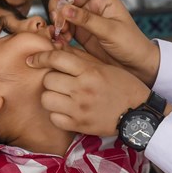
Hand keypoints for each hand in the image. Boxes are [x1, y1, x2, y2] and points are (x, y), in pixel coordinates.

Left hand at [26, 46, 152, 135]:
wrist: (138, 113)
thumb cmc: (123, 86)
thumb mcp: (104, 67)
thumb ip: (80, 57)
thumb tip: (56, 47)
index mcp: (90, 71)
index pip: (56, 58)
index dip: (41, 57)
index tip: (33, 60)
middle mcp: (82, 89)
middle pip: (48, 79)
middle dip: (51, 79)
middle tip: (59, 82)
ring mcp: (79, 109)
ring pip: (47, 99)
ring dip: (51, 96)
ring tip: (61, 97)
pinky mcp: (79, 125)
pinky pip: (54, 118)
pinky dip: (57, 114)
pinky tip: (66, 111)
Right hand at [45, 0, 159, 84]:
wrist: (137, 66)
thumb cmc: (131, 44)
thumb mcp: (111, 31)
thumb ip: (87, 20)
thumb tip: (65, 9)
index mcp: (104, 0)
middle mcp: (94, 8)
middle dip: (58, 6)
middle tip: (58, 21)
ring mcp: (86, 21)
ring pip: (63, 13)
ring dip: (58, 21)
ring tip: (62, 34)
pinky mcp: (82, 34)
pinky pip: (65, 28)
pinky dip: (60, 33)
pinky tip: (62, 41)